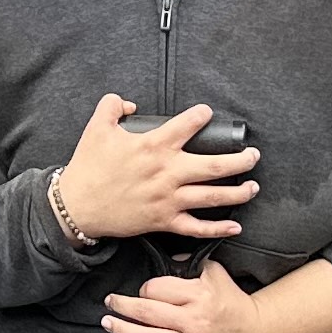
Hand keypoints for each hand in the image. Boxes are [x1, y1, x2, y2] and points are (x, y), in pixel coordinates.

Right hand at [51, 93, 255, 244]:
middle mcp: (167, 172)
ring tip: (254, 186)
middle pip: (214, 166)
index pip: (187, 125)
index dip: (201, 116)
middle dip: (240, 160)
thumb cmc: (88, 167)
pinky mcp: (164, 221)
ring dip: (238, 192)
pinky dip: (218, 228)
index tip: (207, 113)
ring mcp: (168, 199)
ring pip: (212, 196)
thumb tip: (129, 103)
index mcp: (153, 146)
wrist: (77, 206)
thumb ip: (112, 106)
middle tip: (253, 155)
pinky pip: (196, 227)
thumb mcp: (96, 128)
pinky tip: (235, 225)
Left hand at [102, 256, 272, 332]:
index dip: (145, 289)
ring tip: (108, 324)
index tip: (142, 290)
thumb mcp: (215, 273)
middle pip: (147, 313)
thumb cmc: (232, 302)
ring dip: (122, 330)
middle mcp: (195, 321)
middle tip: (110, 302)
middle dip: (122, 307)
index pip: (156, 289)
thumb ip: (189, 263)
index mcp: (199, 295)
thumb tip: (163, 258)